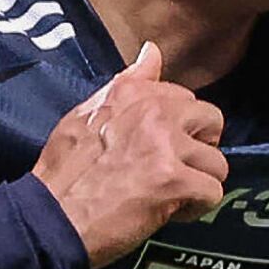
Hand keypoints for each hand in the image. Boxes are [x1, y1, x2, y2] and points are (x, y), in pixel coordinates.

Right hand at [33, 43, 226, 267]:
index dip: (177, 128)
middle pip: (212, 120)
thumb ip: (127, 84)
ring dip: (197, 183)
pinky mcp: (174, 181)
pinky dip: (195, 208)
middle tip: (175, 169)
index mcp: (131, 93)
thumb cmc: (63, 173)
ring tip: (169, 196)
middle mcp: (153, 112)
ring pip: (217, 162)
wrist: (51, 217)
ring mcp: (165, 145)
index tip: (159, 149)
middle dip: (199, 148)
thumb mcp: (85, 114)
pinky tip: (170, 212)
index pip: (183, 97)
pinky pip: (212, 192)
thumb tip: (152, 51)